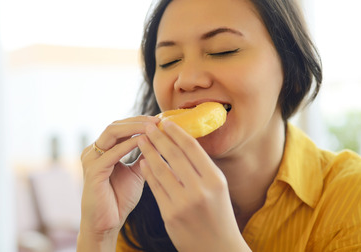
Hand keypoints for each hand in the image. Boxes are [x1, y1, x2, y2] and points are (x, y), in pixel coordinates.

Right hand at [78, 116, 159, 245]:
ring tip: (153, 127)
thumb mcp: (136, 173)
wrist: (106, 224)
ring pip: (112, 133)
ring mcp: (91, 160)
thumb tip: (161, 141)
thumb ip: (144, 156)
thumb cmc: (119, 199)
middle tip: (158, 120)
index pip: (120, 127)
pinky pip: (112, 152)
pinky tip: (144, 142)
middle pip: (115, 125)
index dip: (139, 122)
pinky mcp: (93, 171)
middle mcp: (93, 151)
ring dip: (134, 128)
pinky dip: (128, 145)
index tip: (160, 120)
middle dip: (138, 121)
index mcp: (101, 150)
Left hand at [138, 121, 249, 251]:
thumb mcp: (218, 188)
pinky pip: (155, 187)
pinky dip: (148, 172)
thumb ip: (202, 168)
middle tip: (148, 126)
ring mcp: (183, 203)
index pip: (192, 148)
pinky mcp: (169, 215)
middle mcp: (200, 190)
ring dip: (149, 152)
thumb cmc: (218, 214)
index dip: (176, 132)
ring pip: (160, 169)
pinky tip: (143, 162)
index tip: (165, 122)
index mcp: (215, 180)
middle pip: (174, 155)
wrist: (217, 248)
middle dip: (159, 138)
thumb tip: (181, 142)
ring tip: (141, 140)